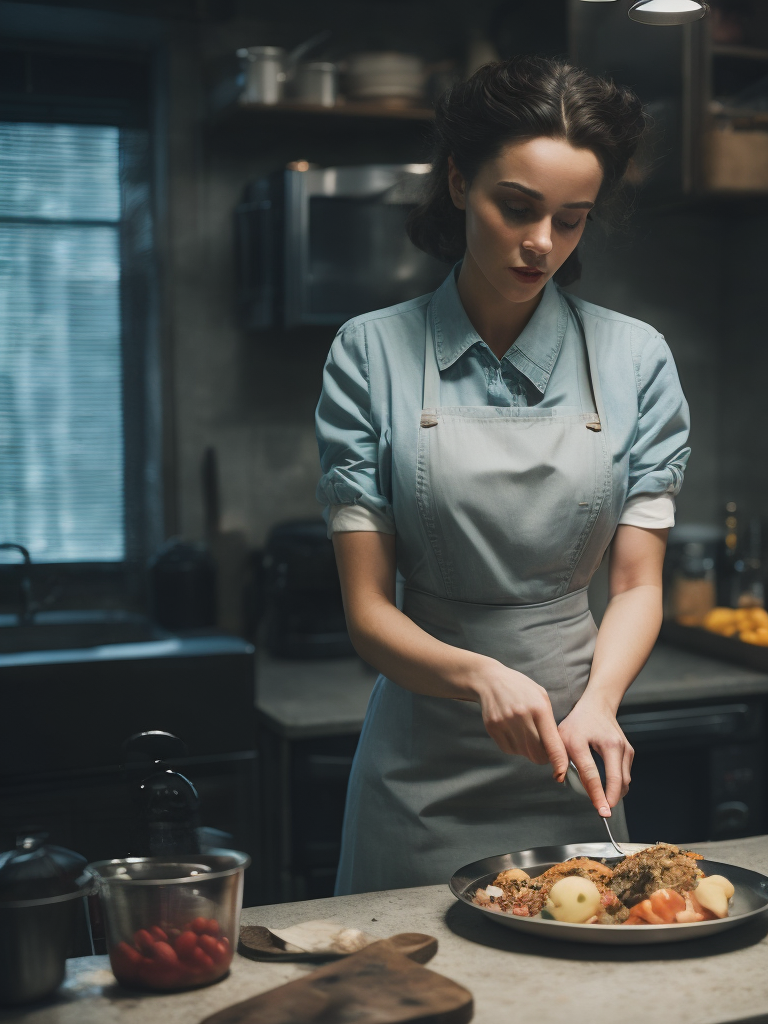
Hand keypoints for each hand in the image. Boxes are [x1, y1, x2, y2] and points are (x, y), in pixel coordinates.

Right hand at [470, 657, 568, 780]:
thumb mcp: (541, 697)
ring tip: (524, 732)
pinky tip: (512, 730)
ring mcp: (505, 722)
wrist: (490, 680)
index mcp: (539, 708)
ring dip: (528, 750)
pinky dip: (514, 746)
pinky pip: (509, 749)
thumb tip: (557, 749)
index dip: (559, 762)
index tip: (561, 773)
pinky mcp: (493, 728)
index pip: (552, 744)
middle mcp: (521, 716)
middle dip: (543, 756)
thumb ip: (550, 722)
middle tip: (543, 749)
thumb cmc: (521, 689)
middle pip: (537, 754)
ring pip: (523, 753)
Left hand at [557, 693, 633, 816]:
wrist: (598, 705)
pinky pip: (625, 775)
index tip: (602, 811)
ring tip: (602, 798)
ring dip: (615, 793)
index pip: (594, 775)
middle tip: (603, 811)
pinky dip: (618, 784)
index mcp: (590, 741)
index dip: (597, 795)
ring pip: (624, 781)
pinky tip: (607, 786)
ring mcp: (624, 748)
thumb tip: (560, 779)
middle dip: (611, 799)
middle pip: (617, 780)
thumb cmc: (578, 722)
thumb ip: (560, 758)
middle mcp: (613, 745)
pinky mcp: (629, 752)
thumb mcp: (563, 737)